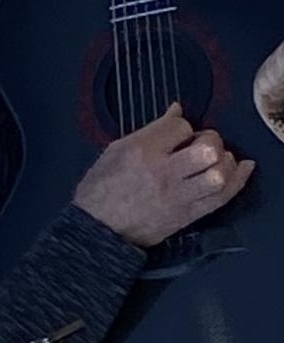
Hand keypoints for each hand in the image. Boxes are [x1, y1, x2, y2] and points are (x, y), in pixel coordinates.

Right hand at [73, 103, 254, 247]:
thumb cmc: (100, 189)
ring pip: (218, 174)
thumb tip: (175, 112)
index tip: (177, 134)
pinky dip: (237, 181)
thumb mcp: (115, 151)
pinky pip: (221, 198)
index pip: (179, 127)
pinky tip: (242, 169)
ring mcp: (177, 196)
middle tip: (202, 143)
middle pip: (206, 150)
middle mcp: (162, 173)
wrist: (98, 229)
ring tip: (217, 158)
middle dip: (211, 140)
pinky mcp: (186, 215)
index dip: (182, 126)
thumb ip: (148, 132)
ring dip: (224, 161)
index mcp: (141, 152)